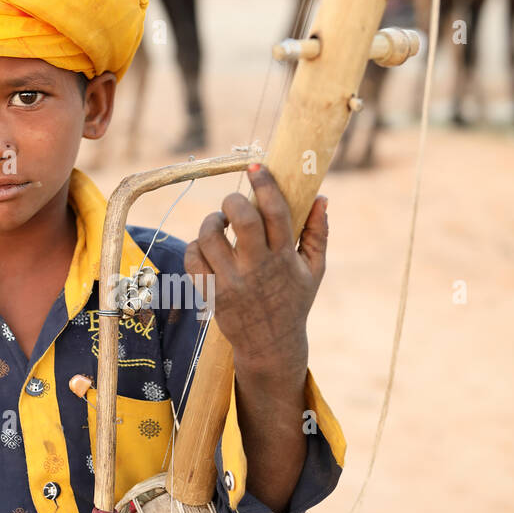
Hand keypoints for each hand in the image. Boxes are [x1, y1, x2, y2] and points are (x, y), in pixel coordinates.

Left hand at [184, 163, 328, 377]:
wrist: (271, 345)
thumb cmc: (293, 301)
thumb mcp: (314, 269)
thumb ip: (318, 233)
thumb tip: (321, 198)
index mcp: (284, 256)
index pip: (275, 211)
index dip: (264, 183)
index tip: (256, 167)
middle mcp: (257, 267)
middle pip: (241, 219)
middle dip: (233, 200)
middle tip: (233, 203)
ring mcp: (231, 281)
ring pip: (210, 237)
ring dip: (211, 222)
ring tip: (219, 224)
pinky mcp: (211, 293)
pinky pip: (192, 259)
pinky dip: (195, 246)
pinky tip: (207, 247)